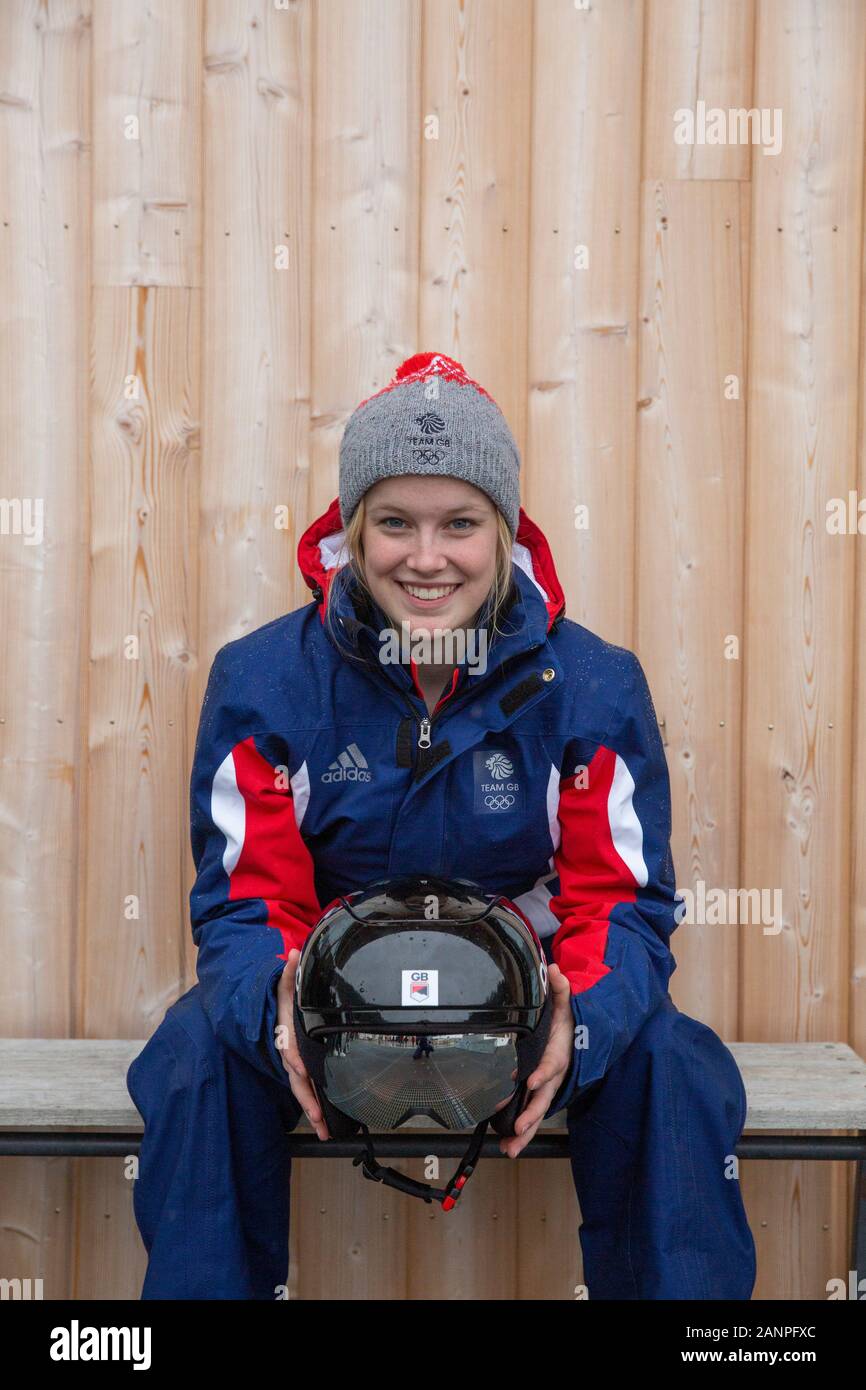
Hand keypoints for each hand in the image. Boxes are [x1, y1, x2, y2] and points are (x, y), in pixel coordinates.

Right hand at [275, 948, 329, 1139]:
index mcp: (285, 1033)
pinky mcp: (300, 1070)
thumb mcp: (284, 983)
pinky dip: (315, 1106)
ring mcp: (292, 1064)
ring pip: (302, 1090)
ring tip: (326, 1132)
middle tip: (318, 1118)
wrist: (268, 1012)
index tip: (302, 1069)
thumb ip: (290, 970)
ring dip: (313, 1111)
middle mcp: (287, 1053)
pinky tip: (327, 1123)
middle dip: (307, 1099)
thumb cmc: (279, 998)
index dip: (295, 1058)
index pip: (289, 1048)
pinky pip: (307, 1090)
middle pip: (296, 1079)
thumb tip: (293, 952)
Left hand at [493, 963, 573, 1157]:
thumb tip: (555, 969)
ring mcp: (548, 1086)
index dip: (543, 1073)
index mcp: (559, 1052)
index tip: (531, 1082)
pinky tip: (504, 1142)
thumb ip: (560, 989)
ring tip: (509, 1149)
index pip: (551, 1064)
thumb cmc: (568, 1021)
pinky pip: (531, 1111)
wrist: (579, 1036)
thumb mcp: (566, 1003)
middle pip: (545, 1097)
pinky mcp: (540, 1093)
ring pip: (538, 1112)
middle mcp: (555, 1074)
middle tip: (519, 1129)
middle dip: (532, 1114)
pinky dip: (519, 1128)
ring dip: (524, 1131)